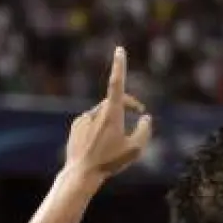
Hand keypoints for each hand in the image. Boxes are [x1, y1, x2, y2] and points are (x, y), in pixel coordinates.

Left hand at [63, 46, 152, 186]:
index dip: (119, 66)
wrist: (82, 173)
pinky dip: (99, 127)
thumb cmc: (110, 162)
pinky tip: (100, 144)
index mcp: (112, 113)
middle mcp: (96, 112)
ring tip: (116, 140)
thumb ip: (145, 130)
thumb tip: (145, 118)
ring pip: (103, 112)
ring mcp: (84, 118)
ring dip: (113, 118)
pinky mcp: (76, 125)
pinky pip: (91, 121)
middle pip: (115, 100)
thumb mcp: (136, 149)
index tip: (119, 50)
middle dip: (128, 103)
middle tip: (140, 112)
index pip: (117, 84)